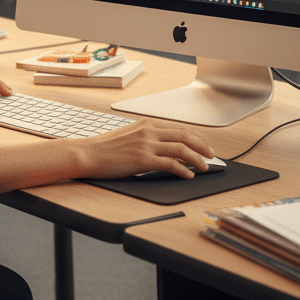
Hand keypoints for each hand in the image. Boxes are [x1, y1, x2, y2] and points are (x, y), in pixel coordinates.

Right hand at [78, 119, 215, 179]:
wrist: (87, 153)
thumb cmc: (104, 148)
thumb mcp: (128, 136)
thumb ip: (146, 139)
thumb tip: (164, 150)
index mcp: (146, 124)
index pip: (177, 128)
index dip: (194, 137)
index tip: (203, 145)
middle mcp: (148, 131)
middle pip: (184, 135)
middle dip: (202, 145)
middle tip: (212, 155)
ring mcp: (146, 145)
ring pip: (181, 148)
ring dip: (197, 159)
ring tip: (204, 167)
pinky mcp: (142, 160)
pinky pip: (170, 164)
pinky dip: (183, 170)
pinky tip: (188, 175)